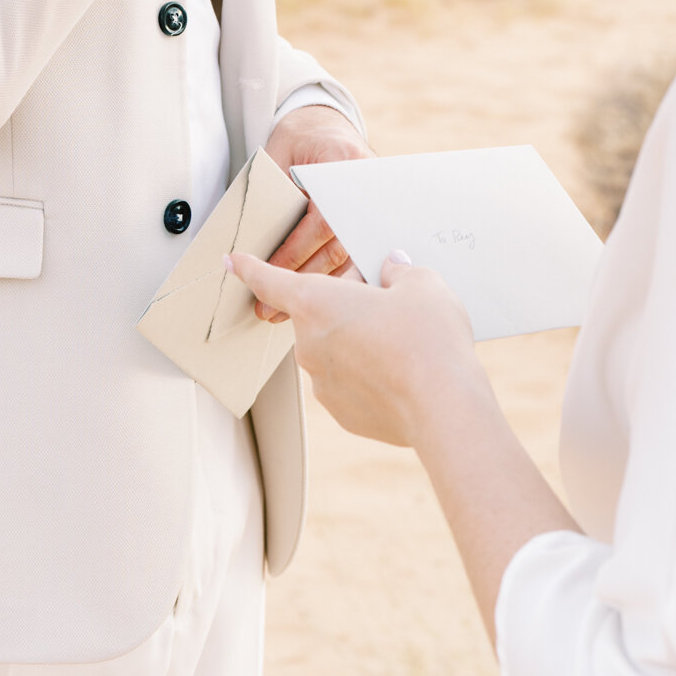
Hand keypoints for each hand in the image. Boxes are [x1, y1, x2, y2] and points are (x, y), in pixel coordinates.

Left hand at [226, 251, 478, 447]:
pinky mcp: (343, 414)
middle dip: (344, 307)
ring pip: (335, 351)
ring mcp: (323, 383)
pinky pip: (350, 384)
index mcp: (316, 302)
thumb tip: (392, 271)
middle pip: (317, 315)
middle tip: (387, 306)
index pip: (270, 280)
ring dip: (357, 344)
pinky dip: (369, 377)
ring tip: (402, 346)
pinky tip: (402, 375)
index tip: (231, 261)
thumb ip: (399, 271)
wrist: (444, 406)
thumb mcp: (421, 284)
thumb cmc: (427, 338)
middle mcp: (309, 344)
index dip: (250, 268)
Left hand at [259, 104, 373, 322]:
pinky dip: (329, 282)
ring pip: (345, 260)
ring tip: (282, 312)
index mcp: (344, 164)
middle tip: (268, 309)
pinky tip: (310, 302)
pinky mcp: (368, 222)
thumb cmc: (300, 136)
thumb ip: (270, 188)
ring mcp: (371, 206)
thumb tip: (248, 233)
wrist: (326, 123)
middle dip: (300, 283)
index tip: (267, 276)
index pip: (320, 221)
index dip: (295, 252)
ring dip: (315, 291)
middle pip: (336, 248)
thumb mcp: (277, 152)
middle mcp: (363, 189)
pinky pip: (350, 259)